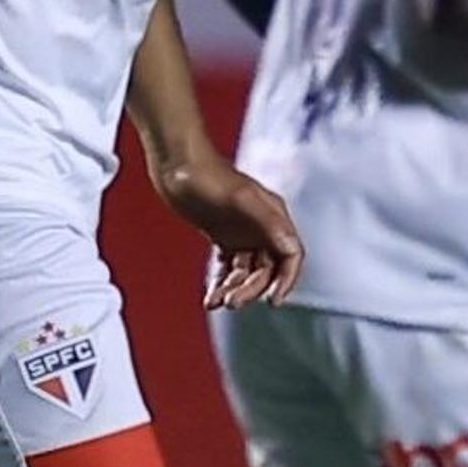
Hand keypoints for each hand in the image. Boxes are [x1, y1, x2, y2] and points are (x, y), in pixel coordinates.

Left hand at [156, 155, 304, 308]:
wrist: (175, 164)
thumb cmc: (207, 176)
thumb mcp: (240, 199)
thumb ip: (267, 222)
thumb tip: (292, 247)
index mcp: (273, 216)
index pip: (291, 256)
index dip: (286, 280)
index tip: (273, 302)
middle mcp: (262, 226)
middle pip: (267, 269)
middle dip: (251, 288)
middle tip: (232, 302)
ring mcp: (242, 232)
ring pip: (246, 272)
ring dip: (234, 289)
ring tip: (216, 302)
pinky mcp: (222, 236)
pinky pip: (227, 268)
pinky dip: (220, 284)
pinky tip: (210, 299)